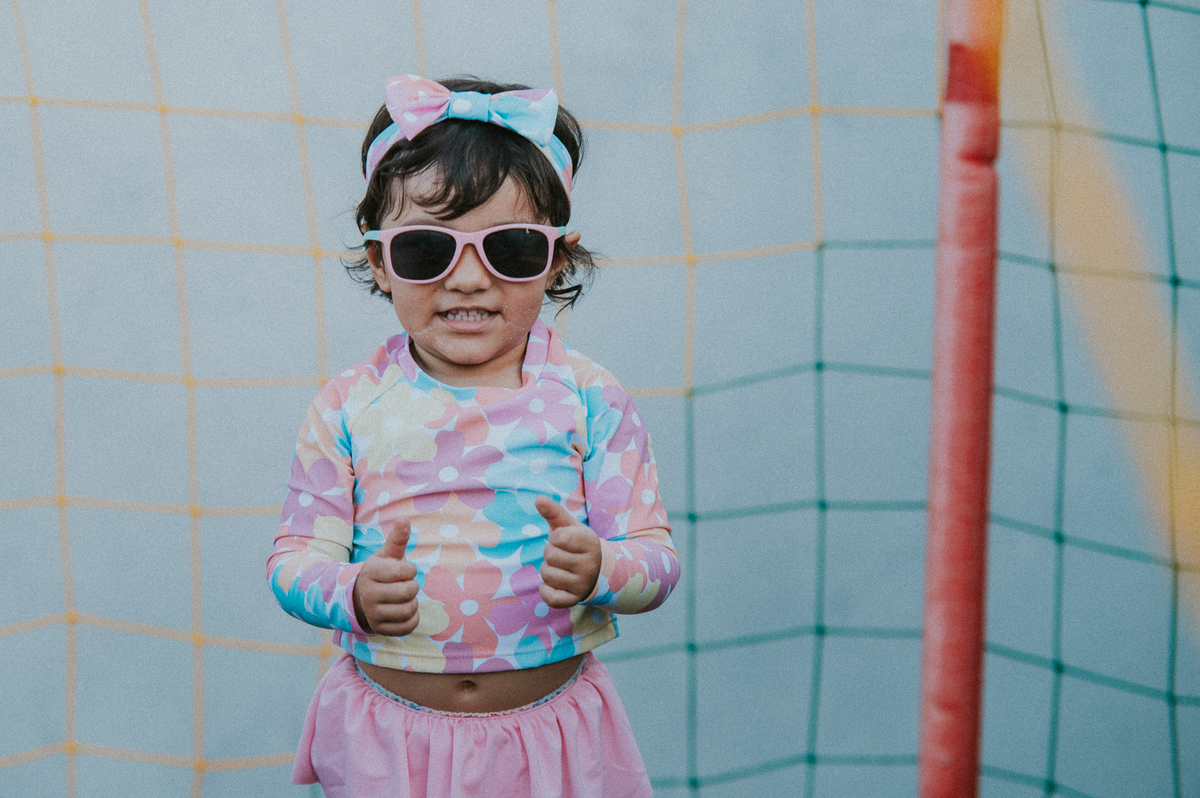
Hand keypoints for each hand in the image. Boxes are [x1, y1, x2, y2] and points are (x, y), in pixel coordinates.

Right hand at [353, 518, 419, 635]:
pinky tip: (404, 611)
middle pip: (408, 591)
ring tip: (404, 598)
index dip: (410, 570)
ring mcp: (373, 613)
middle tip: (405, 585)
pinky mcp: (380, 629)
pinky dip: (412, 618)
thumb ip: (397, 538)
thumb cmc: (381, 572)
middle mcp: (368, 594)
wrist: (362, 598)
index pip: (404, 571)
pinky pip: (407, 627)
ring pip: (408, 610)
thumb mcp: (387, 555)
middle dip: (413, 586)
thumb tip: (404, 518)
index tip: (403, 570)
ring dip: (413, 603)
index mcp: (370, 572)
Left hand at [535, 496, 601, 607]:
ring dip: (547, 570)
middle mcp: (590, 565)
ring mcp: (583, 584)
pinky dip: (545, 589)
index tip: (564, 540)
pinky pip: (550, 597)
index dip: (555, 537)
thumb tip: (538, 498)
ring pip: (547, 575)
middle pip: (550, 556)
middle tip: (562, 555)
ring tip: (560, 568)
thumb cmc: (577, 544)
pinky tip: (553, 583)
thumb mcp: (569, 526)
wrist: (596, 570)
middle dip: (550, 553)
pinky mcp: (574, 600)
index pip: (558, 537)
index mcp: (590, 542)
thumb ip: (554, 512)